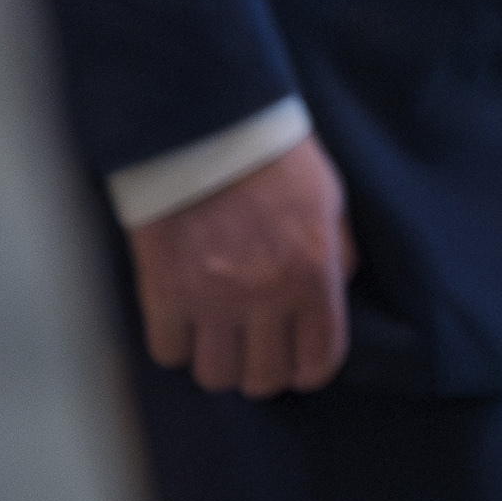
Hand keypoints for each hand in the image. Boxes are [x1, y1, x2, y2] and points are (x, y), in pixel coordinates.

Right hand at [131, 133, 352, 397]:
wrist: (204, 122)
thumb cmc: (271, 154)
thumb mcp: (328, 197)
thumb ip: (337, 250)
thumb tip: (337, 288)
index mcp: (314, 273)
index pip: (320, 359)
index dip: (309, 368)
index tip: (298, 361)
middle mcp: (266, 296)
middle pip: (263, 379)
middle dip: (261, 367)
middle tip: (254, 345)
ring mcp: (211, 299)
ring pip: (215, 375)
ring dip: (217, 359)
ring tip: (217, 333)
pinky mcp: (164, 292)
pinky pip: (168, 351)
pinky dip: (175, 341)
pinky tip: (182, 318)